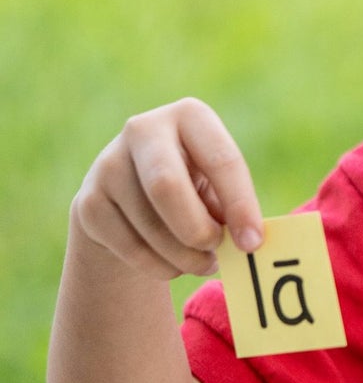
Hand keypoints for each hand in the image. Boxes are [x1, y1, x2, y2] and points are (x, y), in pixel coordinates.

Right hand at [73, 98, 262, 280]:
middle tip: (216, 253)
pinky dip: (160, 266)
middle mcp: (143, 130)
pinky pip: (130, 248)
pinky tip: (173, 263)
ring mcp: (108, 164)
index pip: (221, 160)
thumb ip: (232, 207)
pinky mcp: (88, 201)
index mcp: (190, 115)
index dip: (240, 205)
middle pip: (166, 186)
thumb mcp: (217, 184)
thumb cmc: (193, 188)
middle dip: (197, 230)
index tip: (253, 243)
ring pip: (150, 227)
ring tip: (202, 261)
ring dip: (185, 258)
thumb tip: (248, 243)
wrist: (131, 196)